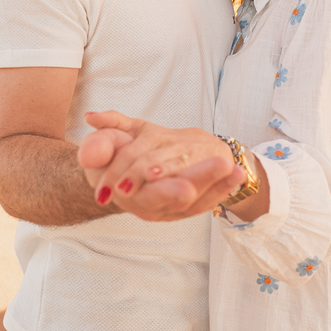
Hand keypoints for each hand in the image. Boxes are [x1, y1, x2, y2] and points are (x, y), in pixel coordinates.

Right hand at [77, 110, 243, 220]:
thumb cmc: (109, 157)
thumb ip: (98, 139)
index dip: (167, 191)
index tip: (186, 185)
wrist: (117, 175)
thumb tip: (91, 122)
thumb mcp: (100, 145)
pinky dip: (223, 188)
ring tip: (236, 168)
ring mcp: (170, 207)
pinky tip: (238, 174)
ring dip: (218, 184)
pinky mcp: (186, 204)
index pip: (149, 195)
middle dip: (202, 182)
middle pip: (178, 199)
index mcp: (127, 194)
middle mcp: (150, 206)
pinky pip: (207, 199)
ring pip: (197, 200)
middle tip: (222, 166)